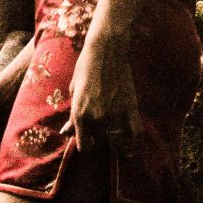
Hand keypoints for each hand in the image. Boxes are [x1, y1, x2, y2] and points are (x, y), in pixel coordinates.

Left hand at [69, 29, 142, 155]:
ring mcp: (115, 114)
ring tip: (116, 144)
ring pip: (117, 141)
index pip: (84, 146)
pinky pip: (136, 132)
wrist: (105, 50)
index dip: (86, 145)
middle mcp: (97, 118)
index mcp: (80, 115)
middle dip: (99, 140)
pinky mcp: (130, 107)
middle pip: (100, 142)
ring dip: (116, 144)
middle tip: (101, 133)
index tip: (89, 141)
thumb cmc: (85, 68)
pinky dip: (136, 145)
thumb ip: (72, 116)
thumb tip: (66, 133)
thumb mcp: (73, 92)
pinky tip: (133, 152)